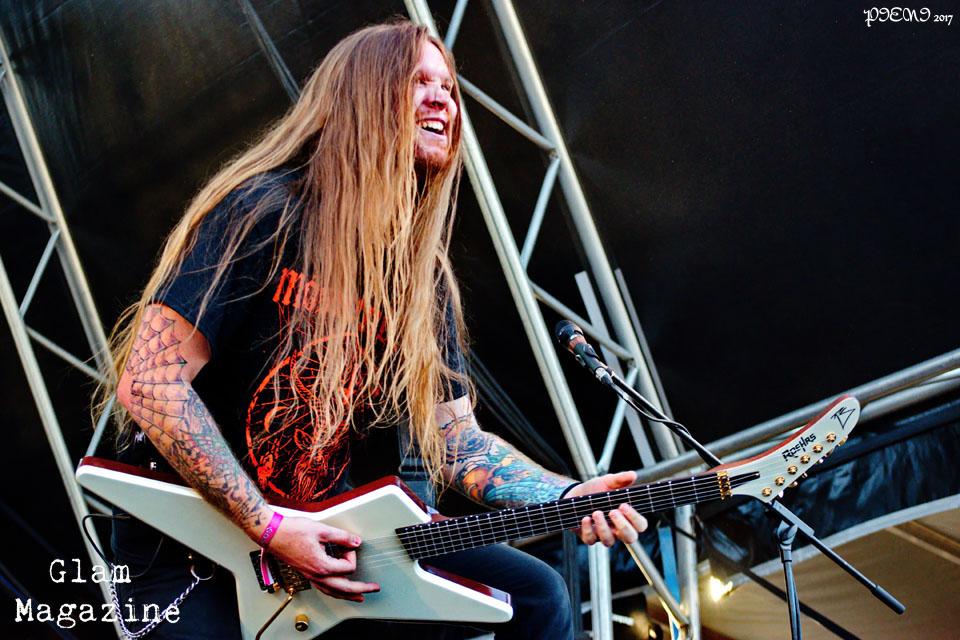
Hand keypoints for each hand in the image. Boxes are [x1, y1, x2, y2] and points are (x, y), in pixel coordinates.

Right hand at [265, 516, 379, 601]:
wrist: (273, 534)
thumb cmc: (293, 531)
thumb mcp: (322, 529)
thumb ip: (341, 537)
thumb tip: (356, 541)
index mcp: (322, 565)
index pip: (347, 567)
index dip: (352, 554)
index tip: (349, 544)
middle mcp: (316, 575)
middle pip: (343, 588)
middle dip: (361, 588)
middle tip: (374, 588)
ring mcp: (311, 576)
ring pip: (333, 592)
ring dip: (348, 595)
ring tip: (360, 596)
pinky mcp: (306, 574)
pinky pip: (323, 588)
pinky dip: (335, 592)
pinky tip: (337, 590)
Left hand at [566, 471, 647, 546]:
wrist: (574, 494)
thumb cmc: (595, 490)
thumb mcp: (607, 482)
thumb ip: (620, 479)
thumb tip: (633, 474)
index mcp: (627, 517)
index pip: (640, 525)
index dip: (635, 518)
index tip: (624, 505)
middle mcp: (618, 529)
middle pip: (630, 538)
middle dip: (623, 526)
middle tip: (613, 512)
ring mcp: (603, 535)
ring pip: (609, 541)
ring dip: (603, 527)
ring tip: (596, 512)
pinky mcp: (588, 537)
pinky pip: (590, 539)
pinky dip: (588, 529)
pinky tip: (585, 518)